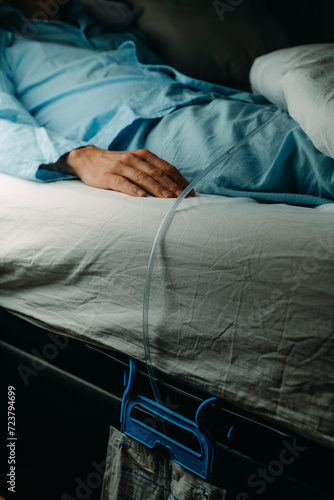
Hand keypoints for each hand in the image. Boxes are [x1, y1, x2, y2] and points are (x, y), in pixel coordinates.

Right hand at [66, 146, 194, 197]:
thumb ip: (151, 171)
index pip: (166, 167)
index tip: (190, 191)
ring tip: (168, 198)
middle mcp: (134, 159)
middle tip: (184, 197)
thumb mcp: (136, 163)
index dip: (179, 179)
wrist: (87, 159)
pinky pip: (122, 183)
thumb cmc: (116, 165)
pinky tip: (142, 196)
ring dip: (157, 188)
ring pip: (142, 177)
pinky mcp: (108, 176)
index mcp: (144, 156)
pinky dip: (133, 189)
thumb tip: (174, 186)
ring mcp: (121, 167)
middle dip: (172, 186)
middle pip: (157, 173)